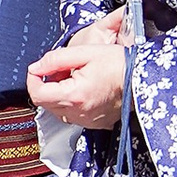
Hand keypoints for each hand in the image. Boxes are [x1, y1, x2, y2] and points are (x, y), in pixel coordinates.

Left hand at [27, 12, 126, 134]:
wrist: (143, 79)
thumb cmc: (120, 64)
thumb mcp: (84, 52)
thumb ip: (55, 59)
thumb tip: (36, 67)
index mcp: (73, 95)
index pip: (37, 94)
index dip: (32, 80)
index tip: (37, 70)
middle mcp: (78, 112)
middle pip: (45, 103)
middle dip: (46, 85)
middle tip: (60, 70)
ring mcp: (86, 120)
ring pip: (58, 110)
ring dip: (58, 94)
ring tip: (74, 78)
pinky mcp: (94, 123)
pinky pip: (72, 115)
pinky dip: (71, 102)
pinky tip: (83, 89)